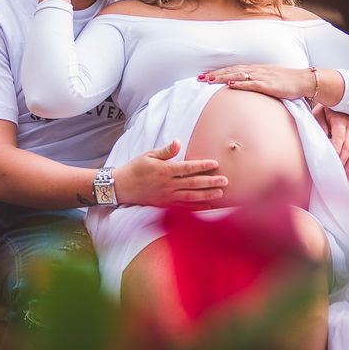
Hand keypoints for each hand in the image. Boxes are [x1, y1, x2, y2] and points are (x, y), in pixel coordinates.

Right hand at [113, 139, 227, 208]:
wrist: (122, 187)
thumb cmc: (135, 169)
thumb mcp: (149, 155)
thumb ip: (166, 151)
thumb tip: (178, 142)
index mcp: (164, 170)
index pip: (188, 167)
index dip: (202, 165)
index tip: (215, 164)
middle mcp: (168, 184)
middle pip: (193, 183)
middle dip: (211, 181)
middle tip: (225, 180)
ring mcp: (167, 196)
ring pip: (191, 196)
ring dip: (207, 195)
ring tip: (220, 193)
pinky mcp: (165, 205)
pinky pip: (184, 207)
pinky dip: (197, 207)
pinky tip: (208, 207)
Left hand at [198, 64, 316, 100]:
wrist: (303, 81)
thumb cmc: (285, 82)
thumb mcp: (267, 80)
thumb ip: (254, 82)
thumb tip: (240, 87)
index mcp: (255, 69)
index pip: (232, 70)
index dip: (217, 72)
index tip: (203, 76)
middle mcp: (256, 71)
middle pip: (231, 71)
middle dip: (214, 75)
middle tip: (199, 78)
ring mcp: (262, 77)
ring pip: (238, 76)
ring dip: (222, 78)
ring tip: (209, 80)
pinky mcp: (269, 85)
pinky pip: (252, 84)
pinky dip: (240, 84)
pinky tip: (230, 86)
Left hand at [314, 104, 348, 178]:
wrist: (335, 102)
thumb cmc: (324, 110)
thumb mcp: (318, 113)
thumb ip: (320, 124)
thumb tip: (323, 137)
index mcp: (341, 121)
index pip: (340, 137)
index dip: (336, 148)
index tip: (332, 158)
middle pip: (348, 147)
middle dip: (343, 160)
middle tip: (337, 172)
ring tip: (345, 177)